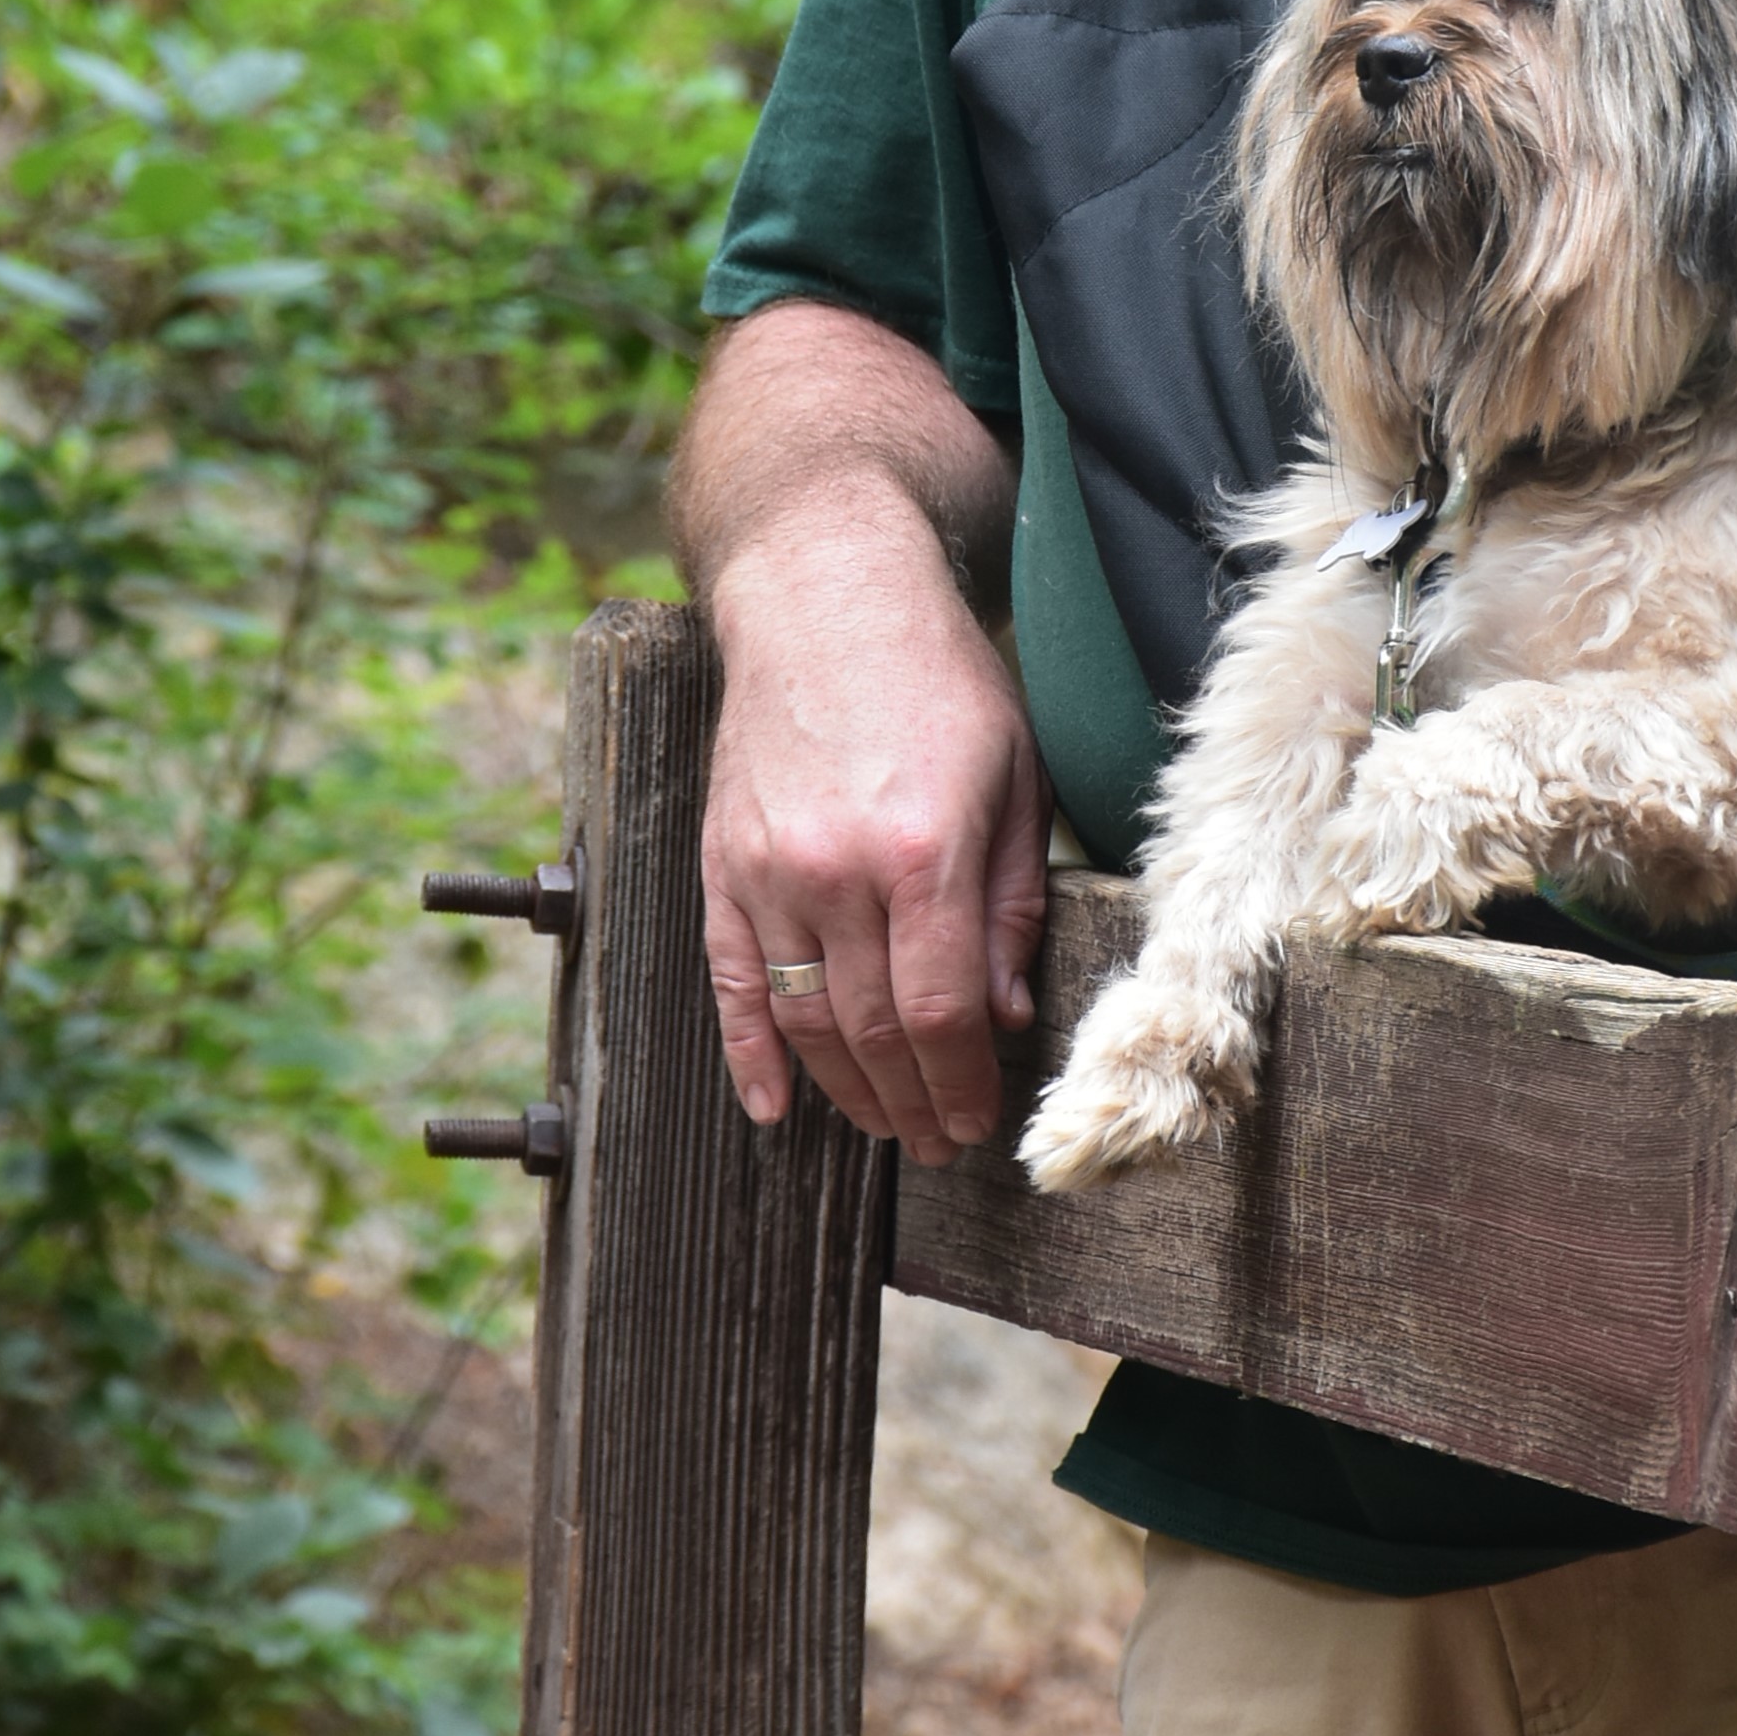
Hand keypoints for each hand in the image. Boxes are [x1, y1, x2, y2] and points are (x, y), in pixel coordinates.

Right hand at [701, 489, 1047, 1164]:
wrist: (822, 592)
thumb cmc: (938, 674)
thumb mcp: (1015, 774)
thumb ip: (1012, 899)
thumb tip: (1007, 1015)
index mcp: (923, 849)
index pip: (941, 1010)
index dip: (961, 1081)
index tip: (978, 1122)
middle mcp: (836, 871)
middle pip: (872, 1029)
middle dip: (912, 1101)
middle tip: (939, 1142)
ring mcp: (768, 869)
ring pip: (804, 1019)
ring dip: (846, 1090)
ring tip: (885, 1126)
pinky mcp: (721, 862)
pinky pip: (731, 980)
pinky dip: (747, 1053)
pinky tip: (771, 1106)